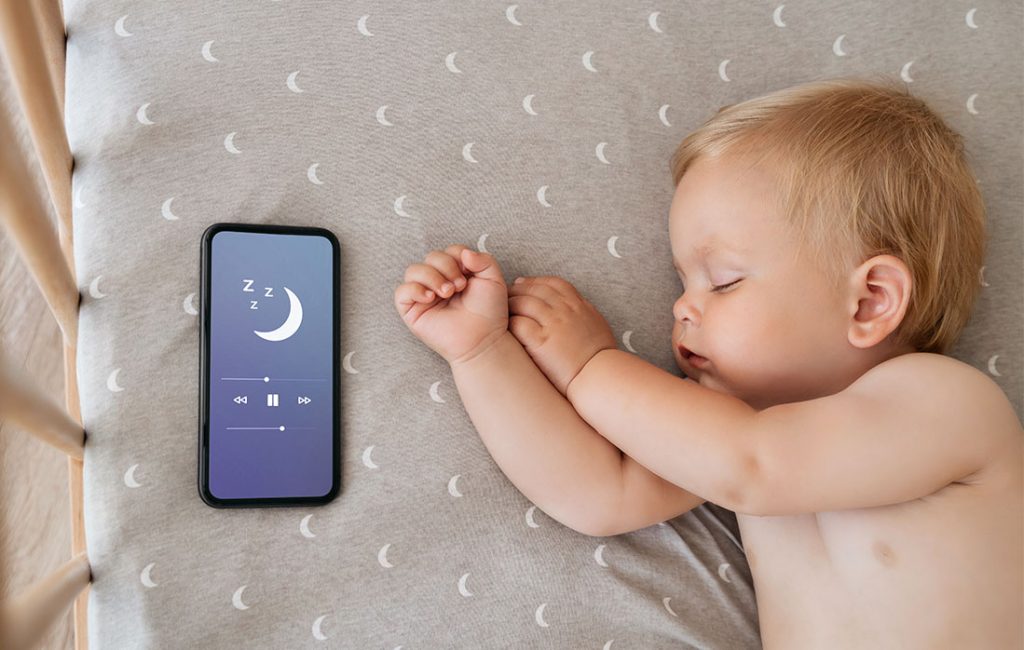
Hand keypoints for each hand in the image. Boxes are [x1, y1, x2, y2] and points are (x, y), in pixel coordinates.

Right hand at [394, 245, 508, 365]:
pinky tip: (431, 298)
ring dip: (432, 276)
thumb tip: (464, 253)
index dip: (458, 257)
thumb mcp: (493, 279)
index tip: (470, 275)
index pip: (448, 251)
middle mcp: (437, 281)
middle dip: (446, 267)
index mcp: (456, 272)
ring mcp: (423, 295)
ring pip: (413, 270)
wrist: (483, 338)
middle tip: (460, 286)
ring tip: (447, 292)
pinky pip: (401, 292)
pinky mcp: (412, 311)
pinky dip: (415, 290)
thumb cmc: (489, 312)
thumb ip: (484, 259)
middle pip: (431, 257)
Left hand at [508, 276, 616, 394]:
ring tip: (501, 310)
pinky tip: (504, 326)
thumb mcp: (596, 324)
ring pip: (523, 303)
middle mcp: (565, 310)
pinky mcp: (541, 341)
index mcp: (578, 305)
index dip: (534, 281)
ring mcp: (552, 324)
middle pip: (535, 290)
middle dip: (517, 290)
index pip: (552, 283)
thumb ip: (582, 312)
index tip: (522, 283)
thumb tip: (573, 307)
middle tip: (506, 295)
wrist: (600, 375)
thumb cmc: (600, 355)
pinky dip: (510, 322)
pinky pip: (519, 324)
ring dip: (510, 304)